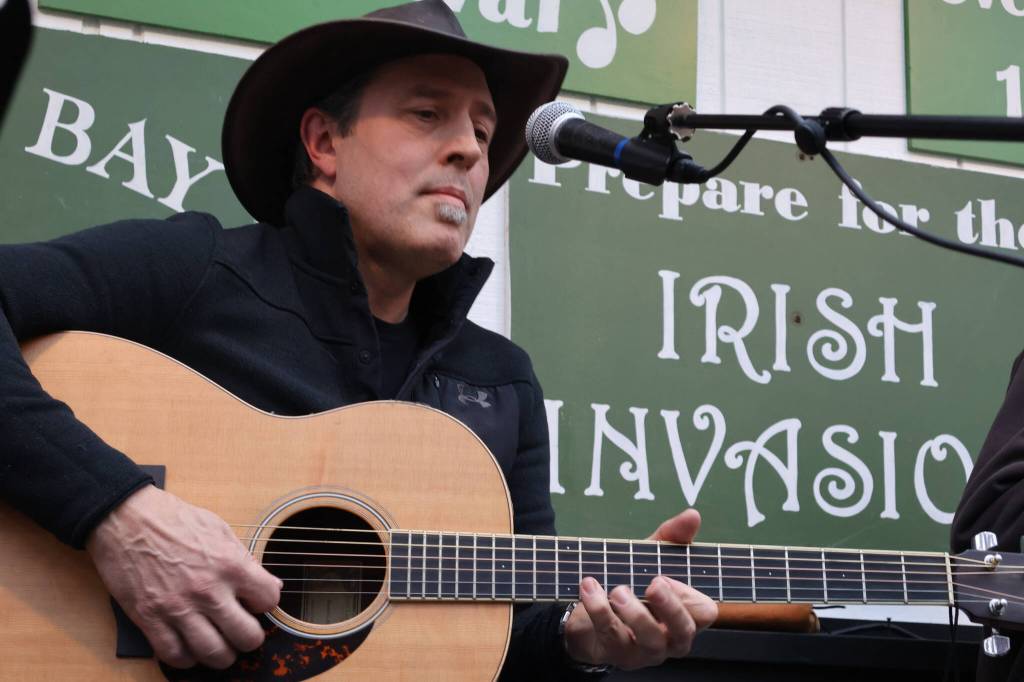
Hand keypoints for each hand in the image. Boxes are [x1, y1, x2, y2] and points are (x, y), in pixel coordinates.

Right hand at [86, 485, 281, 668]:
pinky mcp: (149, 618)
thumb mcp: (219, 529)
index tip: (255, 602)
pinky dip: (187, 658)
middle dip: (250, 638)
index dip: (265, 603)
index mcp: (230, 564)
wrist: (126, 518)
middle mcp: (208, 590)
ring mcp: (178, 608)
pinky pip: (174, 655)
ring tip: (221, 646)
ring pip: (214, 653)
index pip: (269, 600)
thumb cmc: (174, 519)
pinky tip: (190, 648)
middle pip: (247, 636)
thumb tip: (272, 584)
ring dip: (222, 655)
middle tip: (242, 632)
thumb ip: (245, 560)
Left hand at [563, 509, 717, 669]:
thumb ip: (672, 536)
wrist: (586, 611)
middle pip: (684, 632)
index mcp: (684, 615)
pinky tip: (590, 588)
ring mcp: (644, 651)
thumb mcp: (649, 557)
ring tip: (617, 590)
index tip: (665, 575)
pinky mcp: (617, 655)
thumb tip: (693, 514)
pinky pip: (612, 636)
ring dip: (634, 612)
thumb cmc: (630, 584)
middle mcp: (670, 638)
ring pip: (650, 641)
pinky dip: (599, 609)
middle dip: (670, 608)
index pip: (705, 612)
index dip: (690, 595)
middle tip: (653, 584)